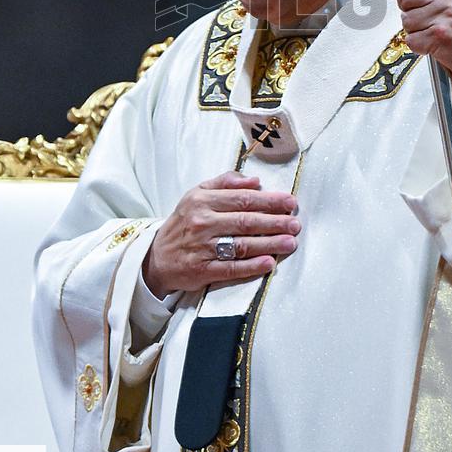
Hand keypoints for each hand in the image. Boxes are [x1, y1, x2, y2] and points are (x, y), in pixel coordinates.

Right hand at [143, 171, 300, 297]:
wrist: (157, 256)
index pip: (243, 199)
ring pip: (242, 245)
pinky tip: (268, 263)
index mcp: (203, 200)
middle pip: (246, 221)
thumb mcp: (197, 194)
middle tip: (295, 223)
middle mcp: (202, 222)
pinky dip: (251, 266)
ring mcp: (202, 247)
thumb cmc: (184, 222)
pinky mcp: (202, 270)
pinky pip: (231, 268)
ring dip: (269, 244)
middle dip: (275, 222)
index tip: (290, 202)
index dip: (269, 200)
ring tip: (290, 242)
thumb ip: (225, 182)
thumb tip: (255, 181)